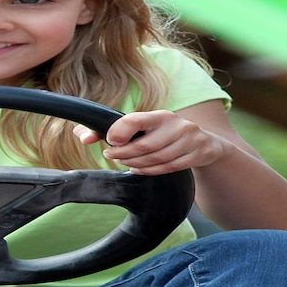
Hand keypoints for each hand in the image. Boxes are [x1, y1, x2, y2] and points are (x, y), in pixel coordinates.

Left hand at [76, 111, 226, 173]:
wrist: (206, 144)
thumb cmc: (165, 133)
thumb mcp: (146, 126)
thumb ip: (115, 129)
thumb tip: (80, 134)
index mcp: (161, 115)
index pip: (137, 120)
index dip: (121, 131)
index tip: (109, 140)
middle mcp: (177, 125)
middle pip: (144, 146)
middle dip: (124, 153)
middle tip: (110, 155)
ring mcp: (189, 140)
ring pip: (156, 159)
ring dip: (135, 164)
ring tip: (124, 162)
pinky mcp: (197, 154)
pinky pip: (169, 168)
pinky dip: (150, 171)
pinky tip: (139, 169)